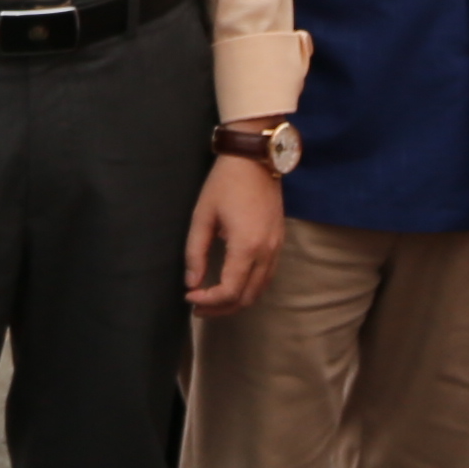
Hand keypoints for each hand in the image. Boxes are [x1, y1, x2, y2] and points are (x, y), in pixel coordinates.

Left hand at [184, 150, 285, 315]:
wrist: (255, 159)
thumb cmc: (225, 183)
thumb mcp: (202, 216)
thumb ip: (195, 253)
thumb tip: (191, 283)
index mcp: (246, 247)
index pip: (229, 292)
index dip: (208, 301)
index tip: (189, 296)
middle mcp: (266, 252)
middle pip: (247, 298)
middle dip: (221, 308)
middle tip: (198, 306)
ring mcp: (277, 248)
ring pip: (259, 291)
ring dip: (236, 301)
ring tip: (212, 300)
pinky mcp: (279, 242)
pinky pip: (267, 277)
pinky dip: (249, 288)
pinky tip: (231, 283)